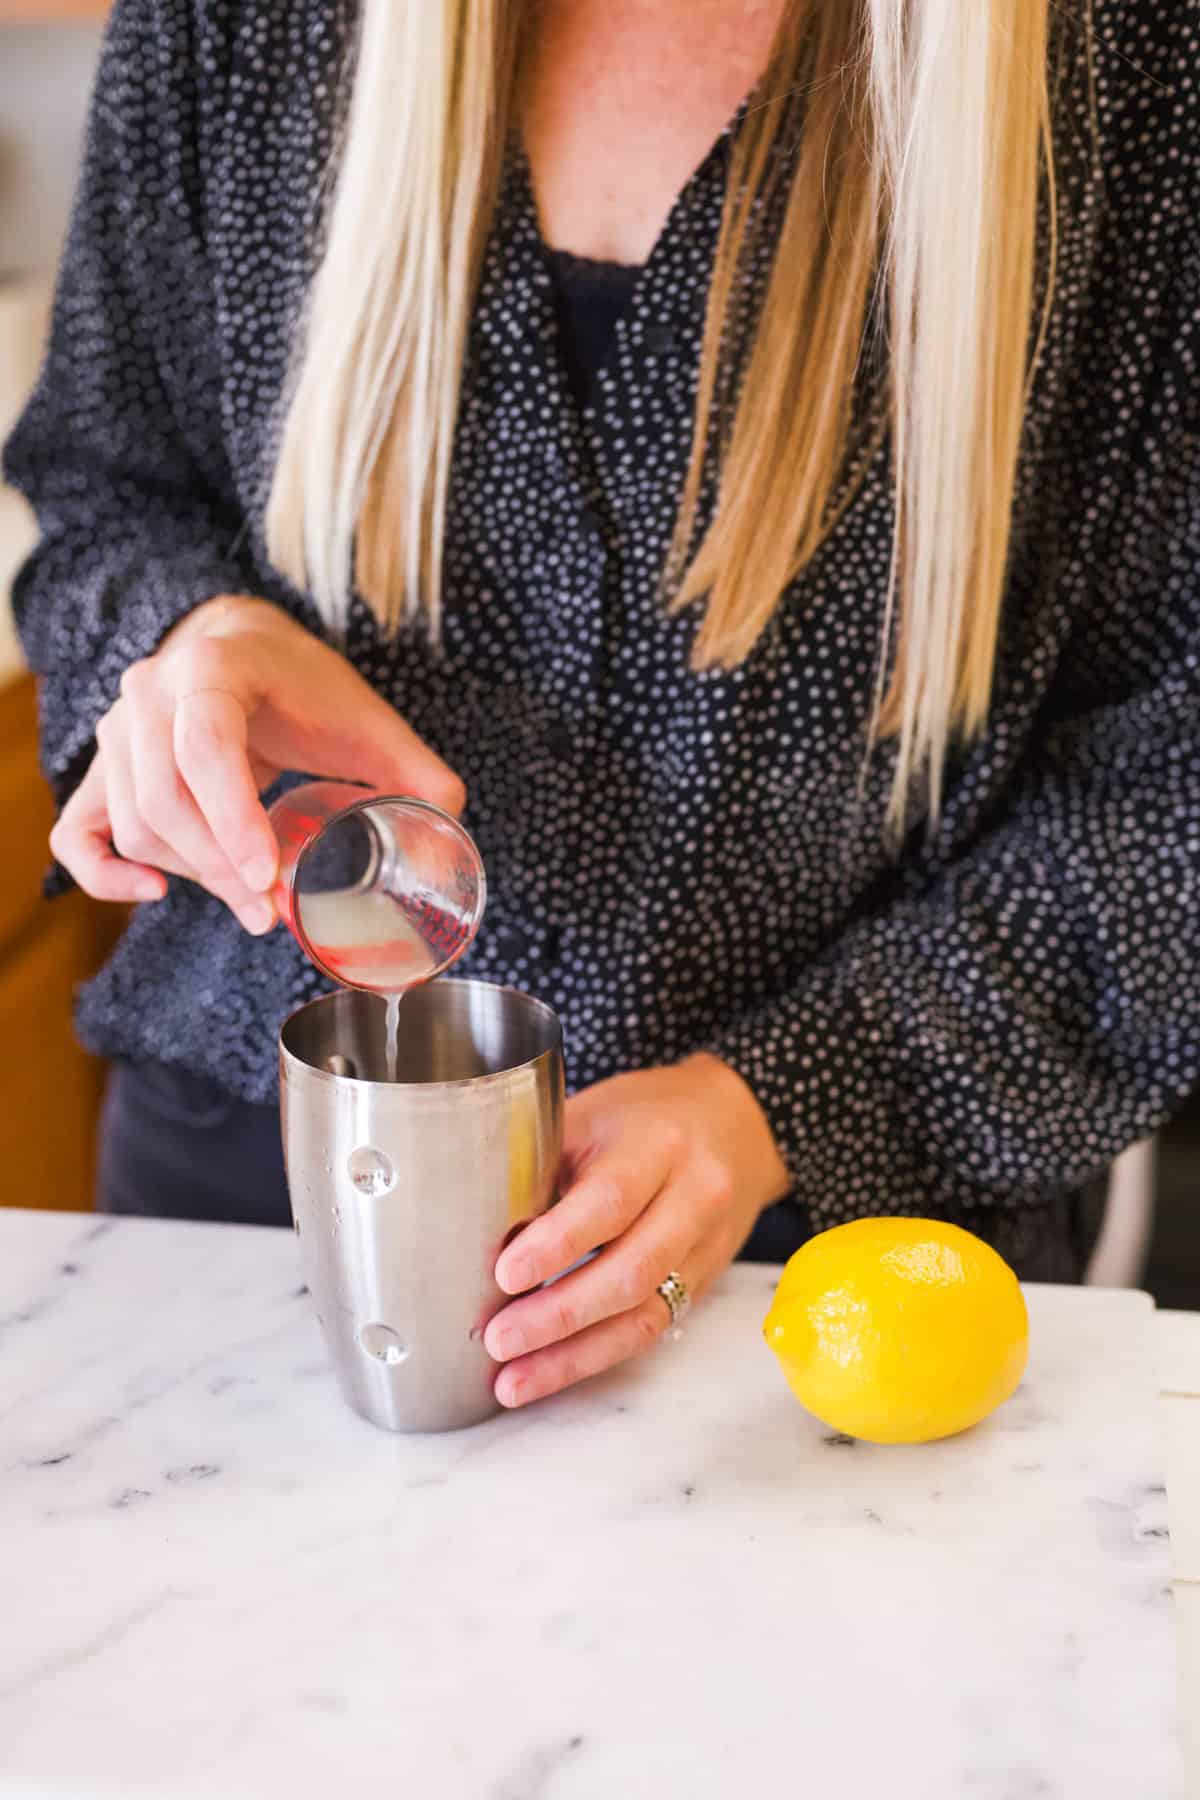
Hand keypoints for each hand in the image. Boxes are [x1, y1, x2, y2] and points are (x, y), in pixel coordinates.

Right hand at [50, 595, 463, 932]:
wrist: (242, 645)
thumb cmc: (304, 684)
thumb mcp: (366, 717)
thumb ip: (416, 770)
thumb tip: (453, 823)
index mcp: (216, 670)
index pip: (205, 746)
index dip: (232, 818)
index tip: (269, 878)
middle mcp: (151, 693)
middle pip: (163, 799)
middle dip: (221, 867)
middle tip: (271, 913)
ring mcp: (117, 729)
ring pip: (133, 822)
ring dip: (191, 875)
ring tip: (251, 902)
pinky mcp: (103, 768)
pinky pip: (77, 831)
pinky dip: (103, 872)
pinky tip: (154, 892)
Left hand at [485, 1053, 790, 1406]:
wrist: (732, 1124)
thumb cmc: (642, 1116)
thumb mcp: (592, 1115)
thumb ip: (541, 1163)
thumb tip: (470, 1227)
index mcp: (659, 1144)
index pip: (610, 1201)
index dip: (556, 1243)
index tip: (504, 1275)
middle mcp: (695, 1197)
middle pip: (630, 1271)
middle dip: (558, 1315)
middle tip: (498, 1338)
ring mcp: (704, 1247)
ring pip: (643, 1315)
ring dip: (573, 1355)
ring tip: (513, 1379)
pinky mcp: (702, 1283)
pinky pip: (650, 1329)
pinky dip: (595, 1356)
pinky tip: (550, 1371)